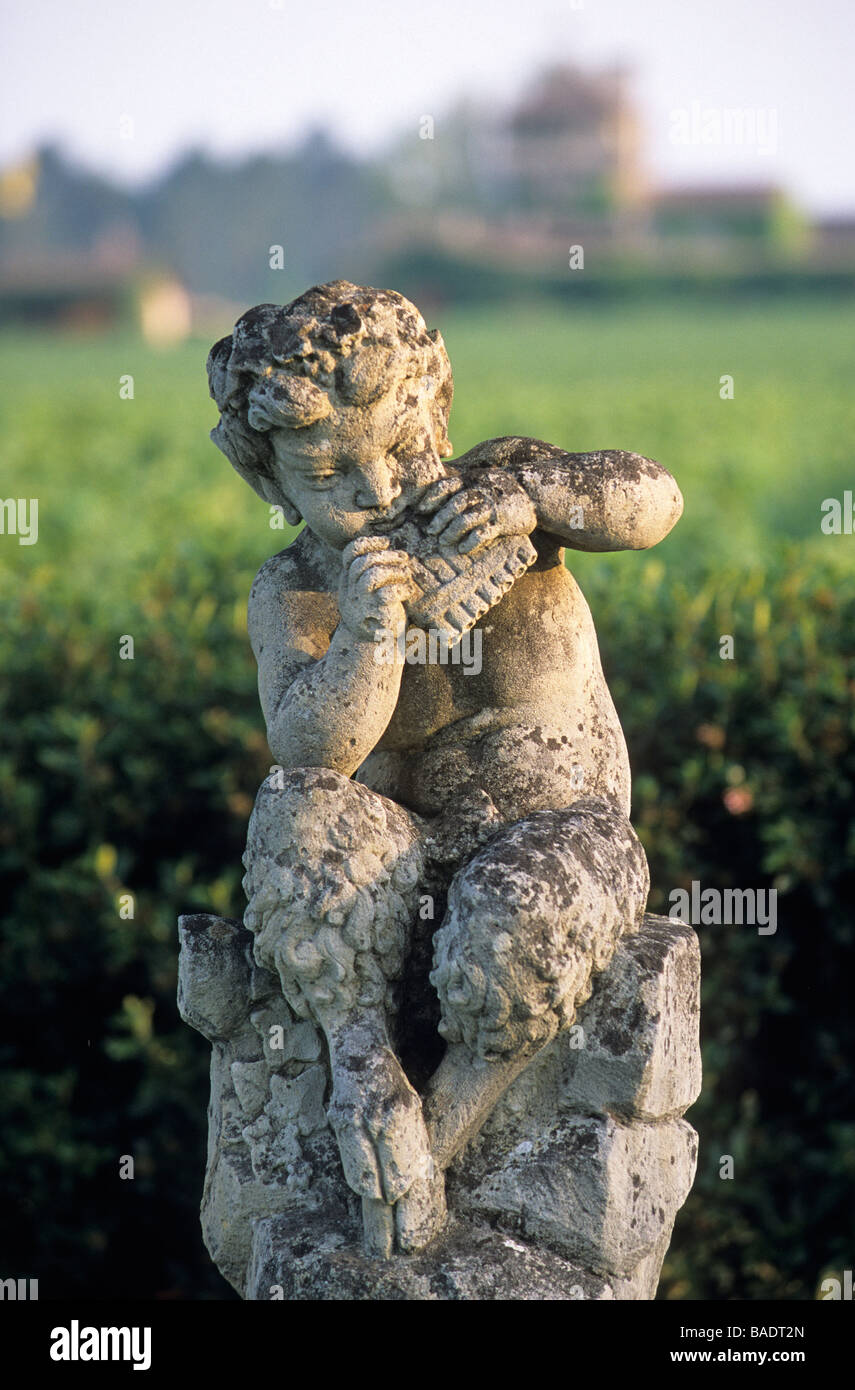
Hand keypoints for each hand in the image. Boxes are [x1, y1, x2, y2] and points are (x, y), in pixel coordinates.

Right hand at [338, 536, 415, 640]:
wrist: (377, 650)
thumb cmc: (379, 616)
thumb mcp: (370, 592)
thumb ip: (373, 573)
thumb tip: (389, 548)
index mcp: (348, 583)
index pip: (349, 553)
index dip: (369, 542)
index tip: (387, 541)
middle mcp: (350, 592)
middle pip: (362, 561)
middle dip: (386, 555)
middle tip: (403, 558)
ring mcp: (361, 604)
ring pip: (372, 575)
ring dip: (394, 570)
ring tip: (406, 574)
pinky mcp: (375, 615)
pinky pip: (388, 594)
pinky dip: (402, 588)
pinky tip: (408, 592)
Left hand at [417, 470, 536, 555]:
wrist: (537, 493)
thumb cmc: (504, 489)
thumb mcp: (484, 478)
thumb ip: (466, 485)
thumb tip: (440, 498)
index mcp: (473, 479)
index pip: (446, 486)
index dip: (431, 498)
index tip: (421, 510)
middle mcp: (481, 491)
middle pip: (455, 504)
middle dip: (440, 519)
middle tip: (431, 531)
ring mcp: (492, 506)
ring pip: (466, 520)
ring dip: (452, 532)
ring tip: (444, 542)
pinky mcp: (502, 522)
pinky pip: (482, 534)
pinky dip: (470, 543)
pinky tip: (462, 549)